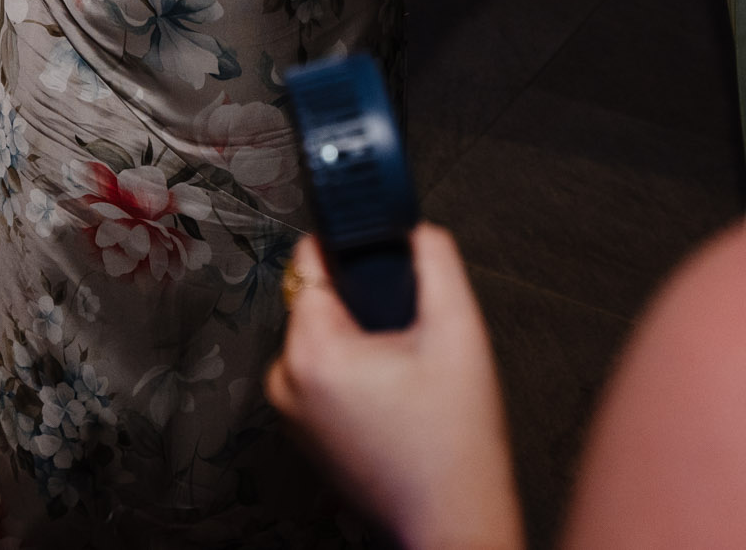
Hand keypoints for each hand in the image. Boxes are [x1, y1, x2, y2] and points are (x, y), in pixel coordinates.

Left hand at [267, 229, 524, 549]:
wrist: (453, 523)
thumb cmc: (455, 447)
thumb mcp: (459, 333)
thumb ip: (435, 260)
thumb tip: (413, 226)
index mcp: (312, 351)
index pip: (310, 261)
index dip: (348, 248)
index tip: (379, 255)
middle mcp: (286, 381)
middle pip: (316, 301)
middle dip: (361, 305)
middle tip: (408, 338)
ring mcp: (290, 413)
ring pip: (320, 339)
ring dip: (357, 340)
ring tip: (405, 373)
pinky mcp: (303, 433)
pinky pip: (320, 376)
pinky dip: (351, 374)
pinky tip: (393, 397)